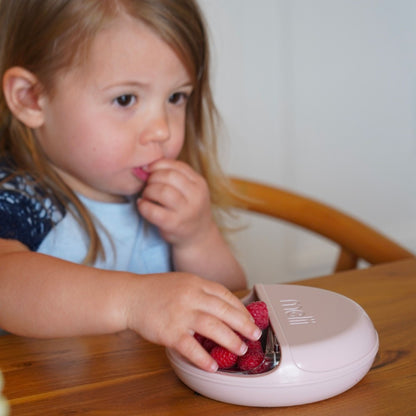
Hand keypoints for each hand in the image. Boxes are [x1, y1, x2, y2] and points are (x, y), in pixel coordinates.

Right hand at [124, 273, 261, 371]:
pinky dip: (203, 358)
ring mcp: (180, 313)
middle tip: (254, 335)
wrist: (131, 297)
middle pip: (224, 310)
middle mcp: (191, 296)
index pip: (226, 295)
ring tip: (240, 349)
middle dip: (243, 324)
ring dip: (230, 340)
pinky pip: (190, 347)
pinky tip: (212, 365)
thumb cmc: (156, 291)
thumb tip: (224, 307)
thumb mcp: (183, 282)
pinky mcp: (169, 331)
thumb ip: (202, 292)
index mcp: (196, 283)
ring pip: (213, 327)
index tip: (250, 319)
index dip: (241, 309)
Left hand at [137, 159, 213, 247]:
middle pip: (168, 176)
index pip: (177, 165)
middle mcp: (196, 196)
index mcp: (199, 183)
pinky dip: (143, 206)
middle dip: (153, 178)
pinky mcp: (174, 224)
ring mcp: (186, 211)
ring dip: (148, 191)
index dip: (159, 165)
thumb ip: (176, 176)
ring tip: (146, 195)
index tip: (149, 169)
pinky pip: (153, 211)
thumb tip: (148, 165)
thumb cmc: (188, 209)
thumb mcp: (191, 190)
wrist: (198, 236)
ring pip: (161, 191)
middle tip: (148, 184)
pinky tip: (143, 205)